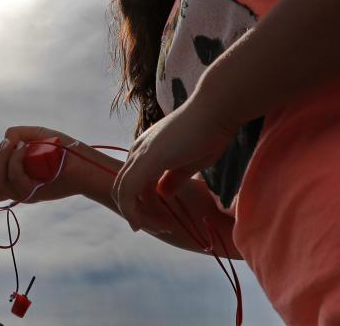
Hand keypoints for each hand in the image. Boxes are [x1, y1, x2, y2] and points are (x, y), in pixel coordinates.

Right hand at [0, 126, 102, 204]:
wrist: (86, 164)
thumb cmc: (64, 150)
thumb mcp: (37, 136)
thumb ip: (18, 134)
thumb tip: (2, 141)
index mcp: (13, 178)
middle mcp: (16, 189)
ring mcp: (24, 193)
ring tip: (14, 147)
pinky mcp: (34, 193)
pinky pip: (14, 179)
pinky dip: (15, 160)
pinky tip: (24, 148)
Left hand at [112, 96, 235, 231]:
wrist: (216, 111)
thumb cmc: (208, 132)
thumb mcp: (189, 162)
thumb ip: (173, 178)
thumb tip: (163, 194)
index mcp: (147, 149)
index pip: (135, 181)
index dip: (145, 204)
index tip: (165, 220)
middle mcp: (138, 150)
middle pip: (124, 188)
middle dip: (139, 212)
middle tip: (163, 228)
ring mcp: (139, 154)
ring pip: (123, 192)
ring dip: (138, 215)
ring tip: (162, 227)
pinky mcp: (145, 160)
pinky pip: (127, 191)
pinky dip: (132, 211)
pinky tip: (143, 223)